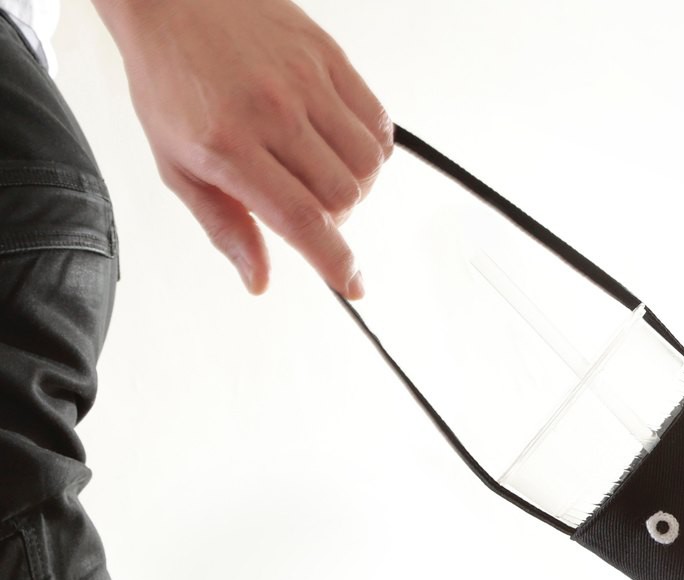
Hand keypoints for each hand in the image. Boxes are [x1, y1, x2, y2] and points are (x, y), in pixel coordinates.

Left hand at [91, 0, 392, 296]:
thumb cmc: (171, 82)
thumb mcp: (178, 166)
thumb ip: (224, 227)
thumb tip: (258, 280)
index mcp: (229, 147)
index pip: (303, 221)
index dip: (335, 262)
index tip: (352, 285)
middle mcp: (272, 113)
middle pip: (343, 199)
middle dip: (334, 220)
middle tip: (308, 205)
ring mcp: (305, 81)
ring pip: (367, 166)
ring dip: (356, 187)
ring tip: (325, 175)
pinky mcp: (328, 57)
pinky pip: (378, 122)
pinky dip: (372, 150)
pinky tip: (342, 147)